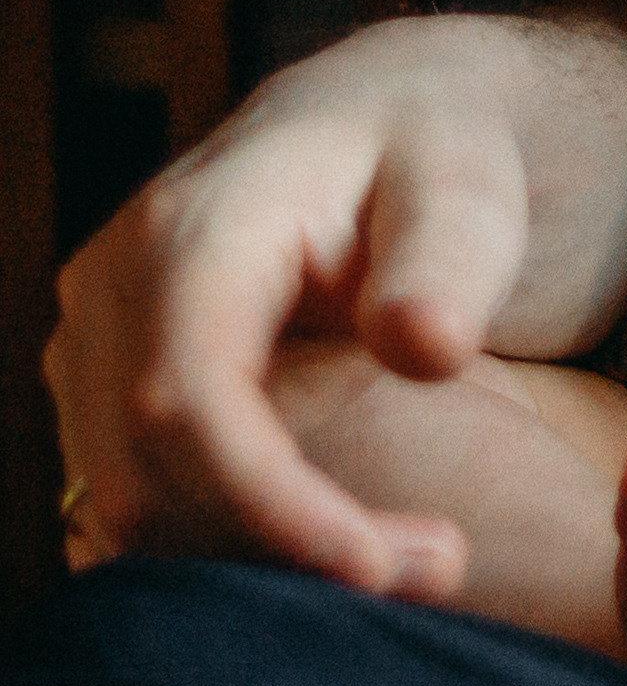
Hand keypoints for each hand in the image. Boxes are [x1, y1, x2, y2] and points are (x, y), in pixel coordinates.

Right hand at [45, 0, 626, 584]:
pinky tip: (342, 538)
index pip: (186, 404)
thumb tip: (420, 346)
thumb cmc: (437, 151)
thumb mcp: (470, 185)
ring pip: (136, 507)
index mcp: (190, 229)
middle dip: (281, 550)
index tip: (382, 569)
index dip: (269, 507)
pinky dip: (232, 543)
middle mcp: (112, 286)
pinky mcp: (108, 384)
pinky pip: (143, 500)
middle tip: (434, 569)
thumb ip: (450, 261)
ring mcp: (97, 338)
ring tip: (407, 552)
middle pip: (150, 476)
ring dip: (258, 560)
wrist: (391, 116)